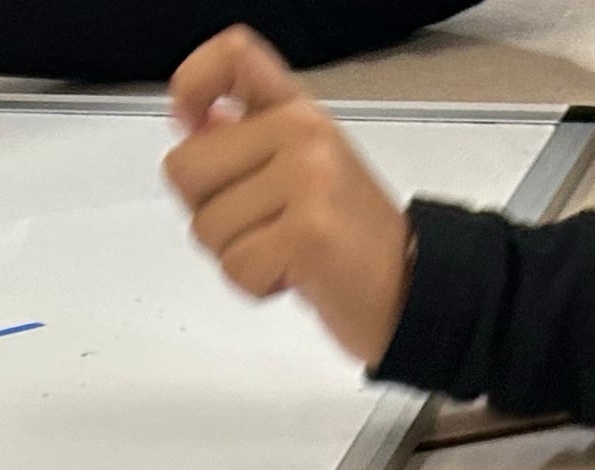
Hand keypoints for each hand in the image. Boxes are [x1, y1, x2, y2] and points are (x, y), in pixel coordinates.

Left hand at [163, 28, 414, 366]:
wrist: (409, 288)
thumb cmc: (348, 236)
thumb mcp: (301, 170)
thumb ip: (245, 143)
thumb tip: (192, 124)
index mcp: (297, 111)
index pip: (232, 56)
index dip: (191, 85)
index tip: (190, 126)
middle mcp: (302, 132)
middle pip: (184, 168)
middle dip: (208, 213)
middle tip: (261, 225)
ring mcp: (308, 178)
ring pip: (206, 227)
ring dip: (237, 256)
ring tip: (286, 250)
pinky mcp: (308, 232)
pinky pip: (235, 266)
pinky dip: (256, 285)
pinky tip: (294, 273)